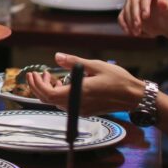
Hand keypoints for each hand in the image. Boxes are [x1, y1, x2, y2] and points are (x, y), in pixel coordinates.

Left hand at [26, 52, 142, 115]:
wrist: (134, 97)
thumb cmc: (118, 80)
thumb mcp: (95, 66)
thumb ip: (74, 62)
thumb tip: (57, 56)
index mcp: (78, 93)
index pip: (48, 94)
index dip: (36, 85)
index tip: (33, 74)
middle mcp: (77, 105)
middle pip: (49, 100)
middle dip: (39, 86)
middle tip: (36, 73)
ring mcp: (81, 110)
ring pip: (57, 102)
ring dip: (49, 89)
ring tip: (50, 76)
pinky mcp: (86, 111)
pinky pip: (66, 104)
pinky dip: (59, 94)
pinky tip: (63, 83)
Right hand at [118, 0, 167, 38]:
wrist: (164, 24)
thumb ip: (166, 7)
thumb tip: (162, 2)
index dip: (144, 3)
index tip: (146, 16)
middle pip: (133, 0)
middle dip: (135, 14)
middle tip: (138, 26)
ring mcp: (131, 1)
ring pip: (126, 9)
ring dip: (130, 21)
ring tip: (137, 33)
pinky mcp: (126, 10)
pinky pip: (121, 16)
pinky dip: (124, 25)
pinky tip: (129, 33)